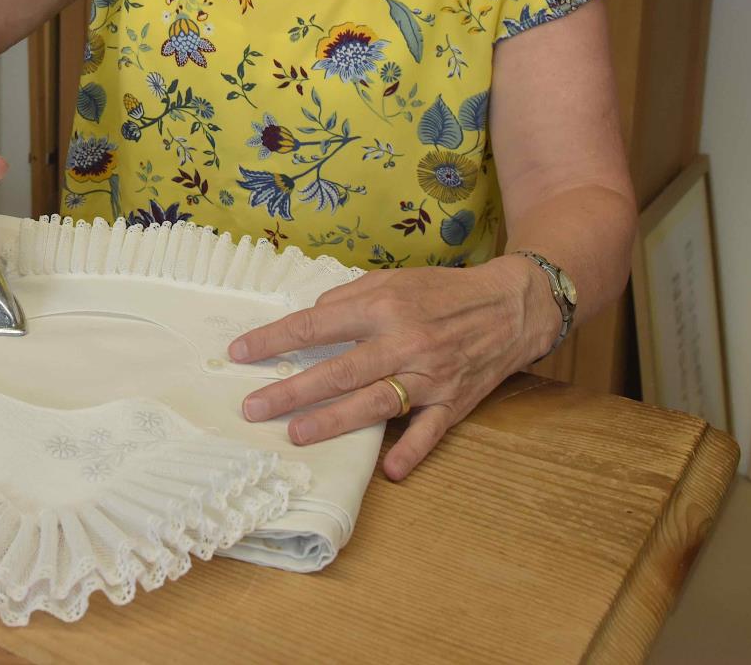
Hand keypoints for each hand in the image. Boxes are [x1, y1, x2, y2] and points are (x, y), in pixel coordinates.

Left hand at [228, 257, 559, 480]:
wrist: (510, 307)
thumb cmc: (442, 292)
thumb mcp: (394, 278)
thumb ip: (350, 297)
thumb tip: (310, 317)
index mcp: (385, 306)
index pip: (317, 324)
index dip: (275, 339)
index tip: (240, 353)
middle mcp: (405, 342)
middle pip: (340, 370)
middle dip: (293, 389)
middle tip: (253, 407)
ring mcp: (431, 375)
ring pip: (376, 403)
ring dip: (335, 421)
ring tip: (296, 434)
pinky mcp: (454, 402)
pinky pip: (430, 431)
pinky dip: (412, 452)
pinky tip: (389, 471)